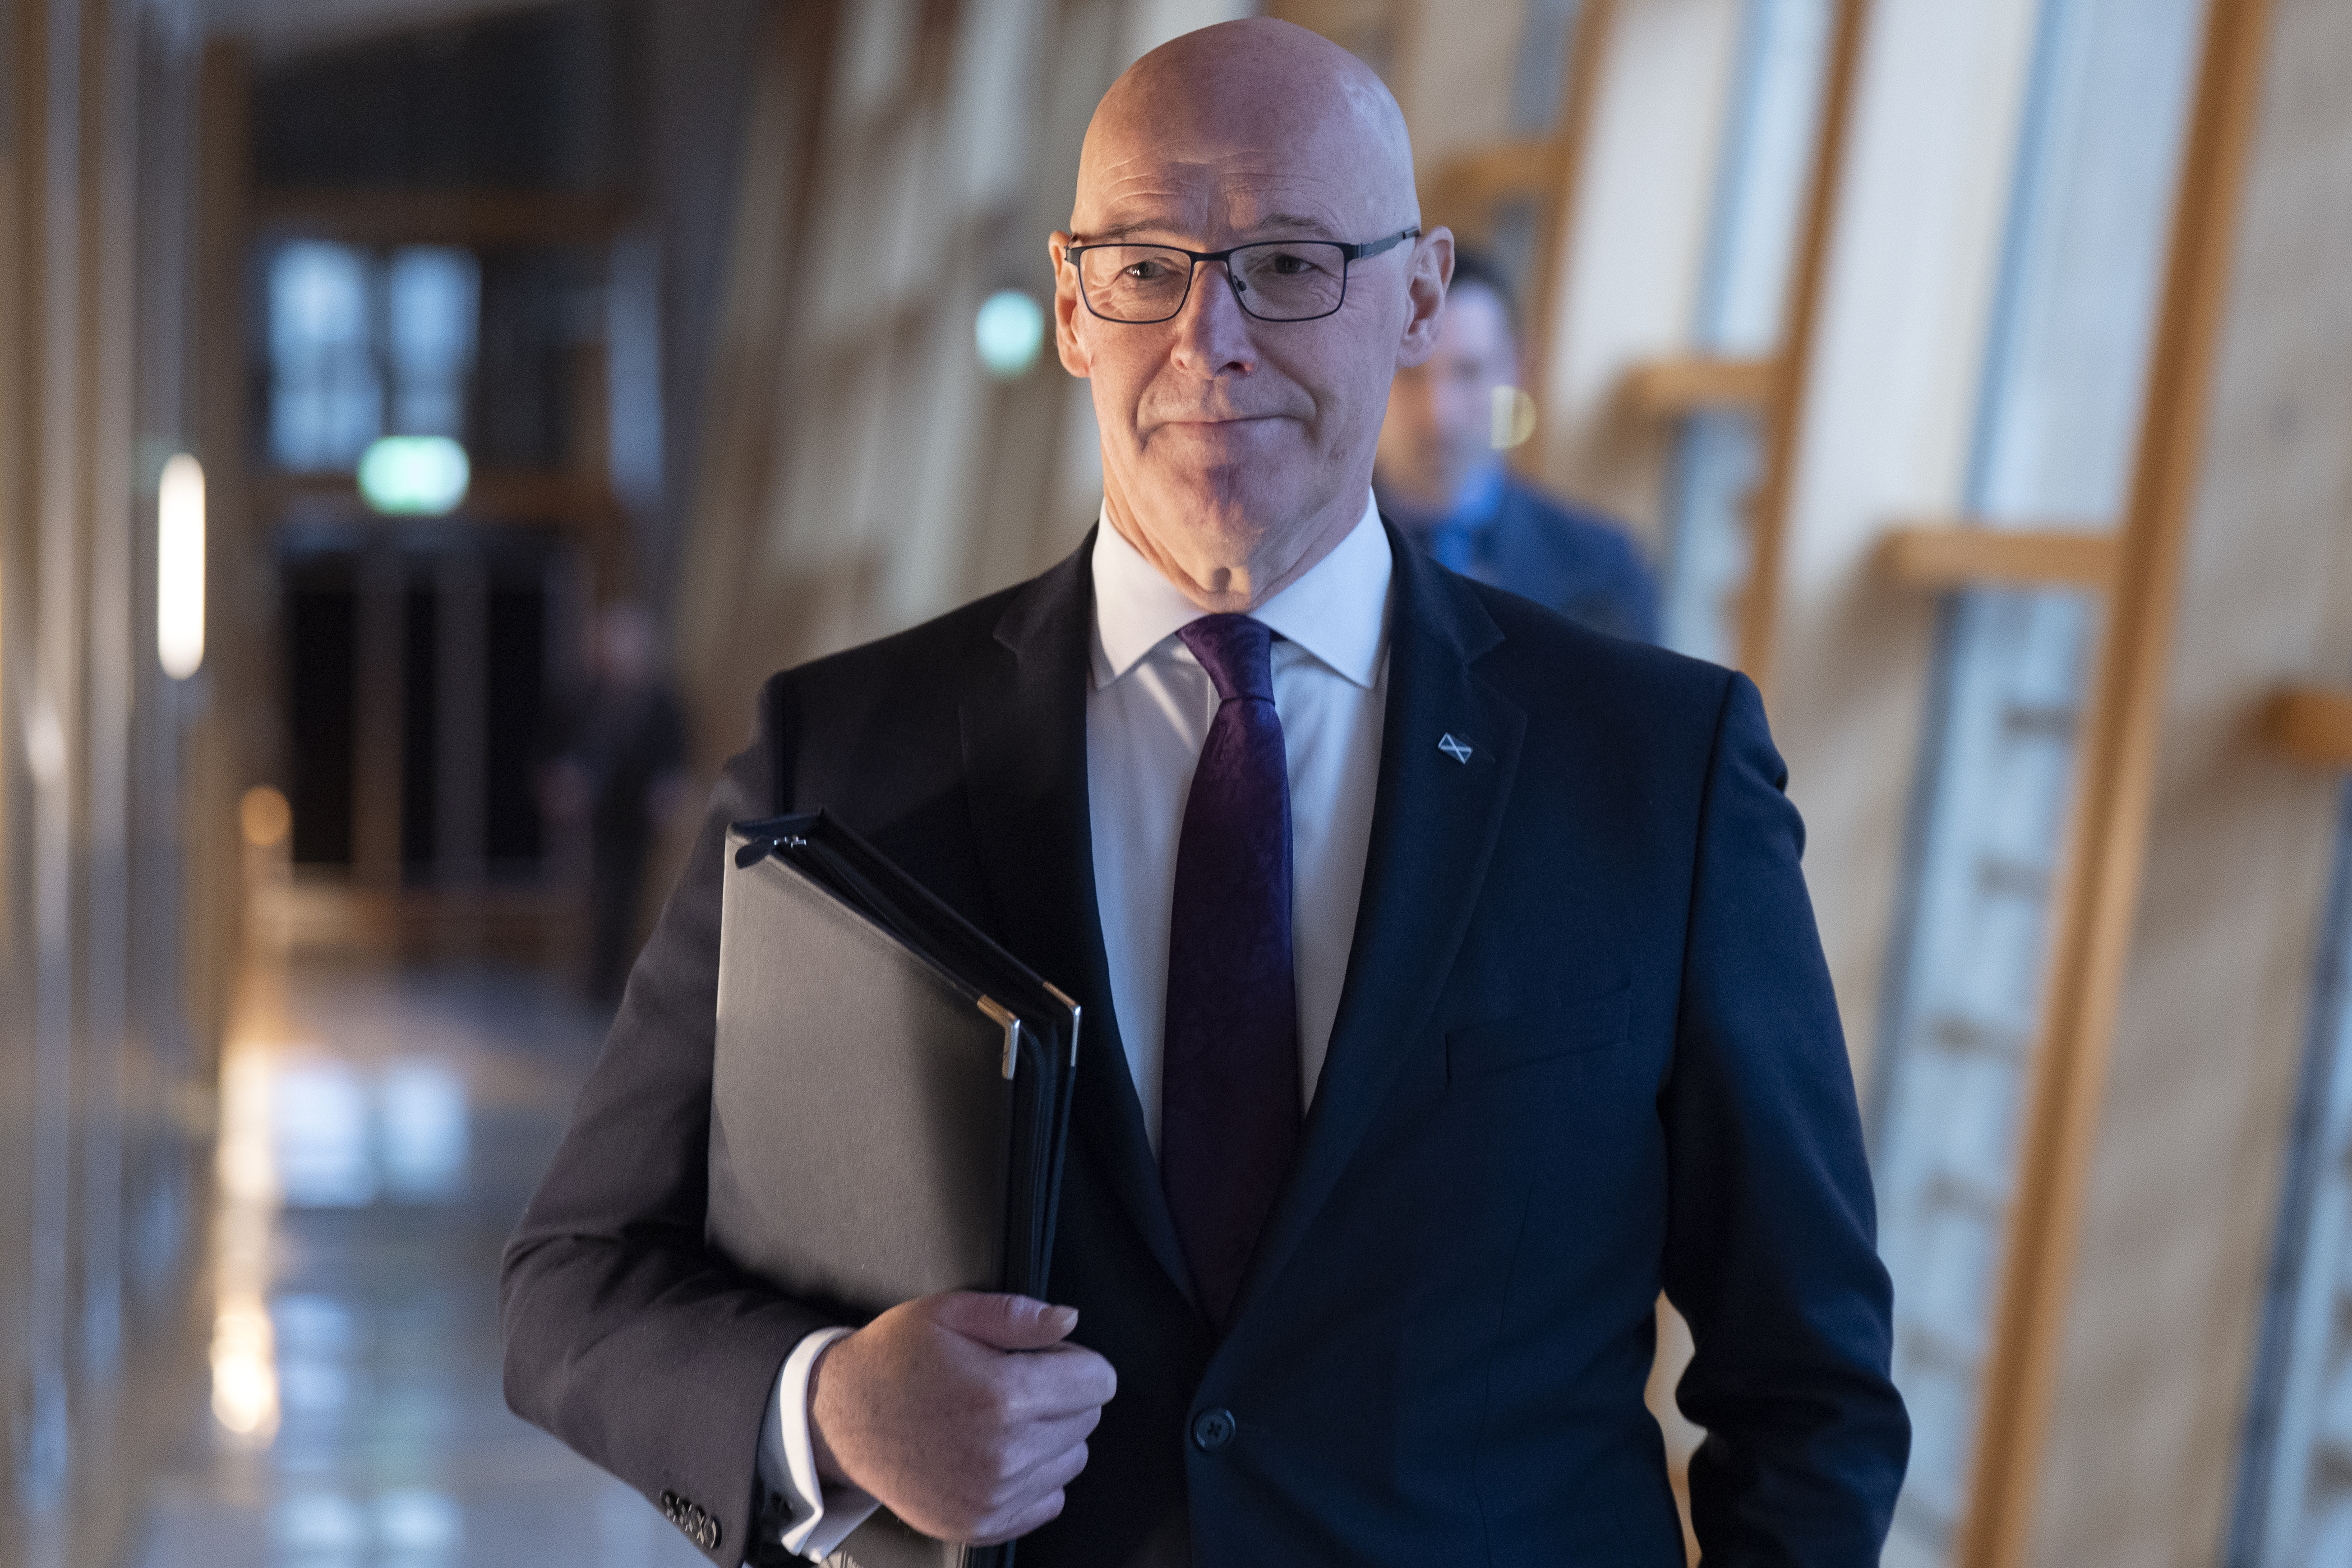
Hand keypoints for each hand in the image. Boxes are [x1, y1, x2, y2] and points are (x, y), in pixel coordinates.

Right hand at [807, 1291, 1116, 1544]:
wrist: (838, 1419)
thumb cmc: (892, 1361)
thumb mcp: (948, 1313)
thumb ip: (1017, 1315)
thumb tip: (1068, 1321)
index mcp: (1003, 1396)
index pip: (1099, 1382)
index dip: (1075, 1361)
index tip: (1046, 1358)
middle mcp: (1005, 1453)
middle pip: (1088, 1420)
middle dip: (1063, 1395)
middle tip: (1012, 1384)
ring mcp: (993, 1496)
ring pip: (1072, 1460)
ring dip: (1050, 1437)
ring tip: (1000, 1418)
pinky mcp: (981, 1524)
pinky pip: (1048, 1501)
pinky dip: (1033, 1477)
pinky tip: (995, 1453)